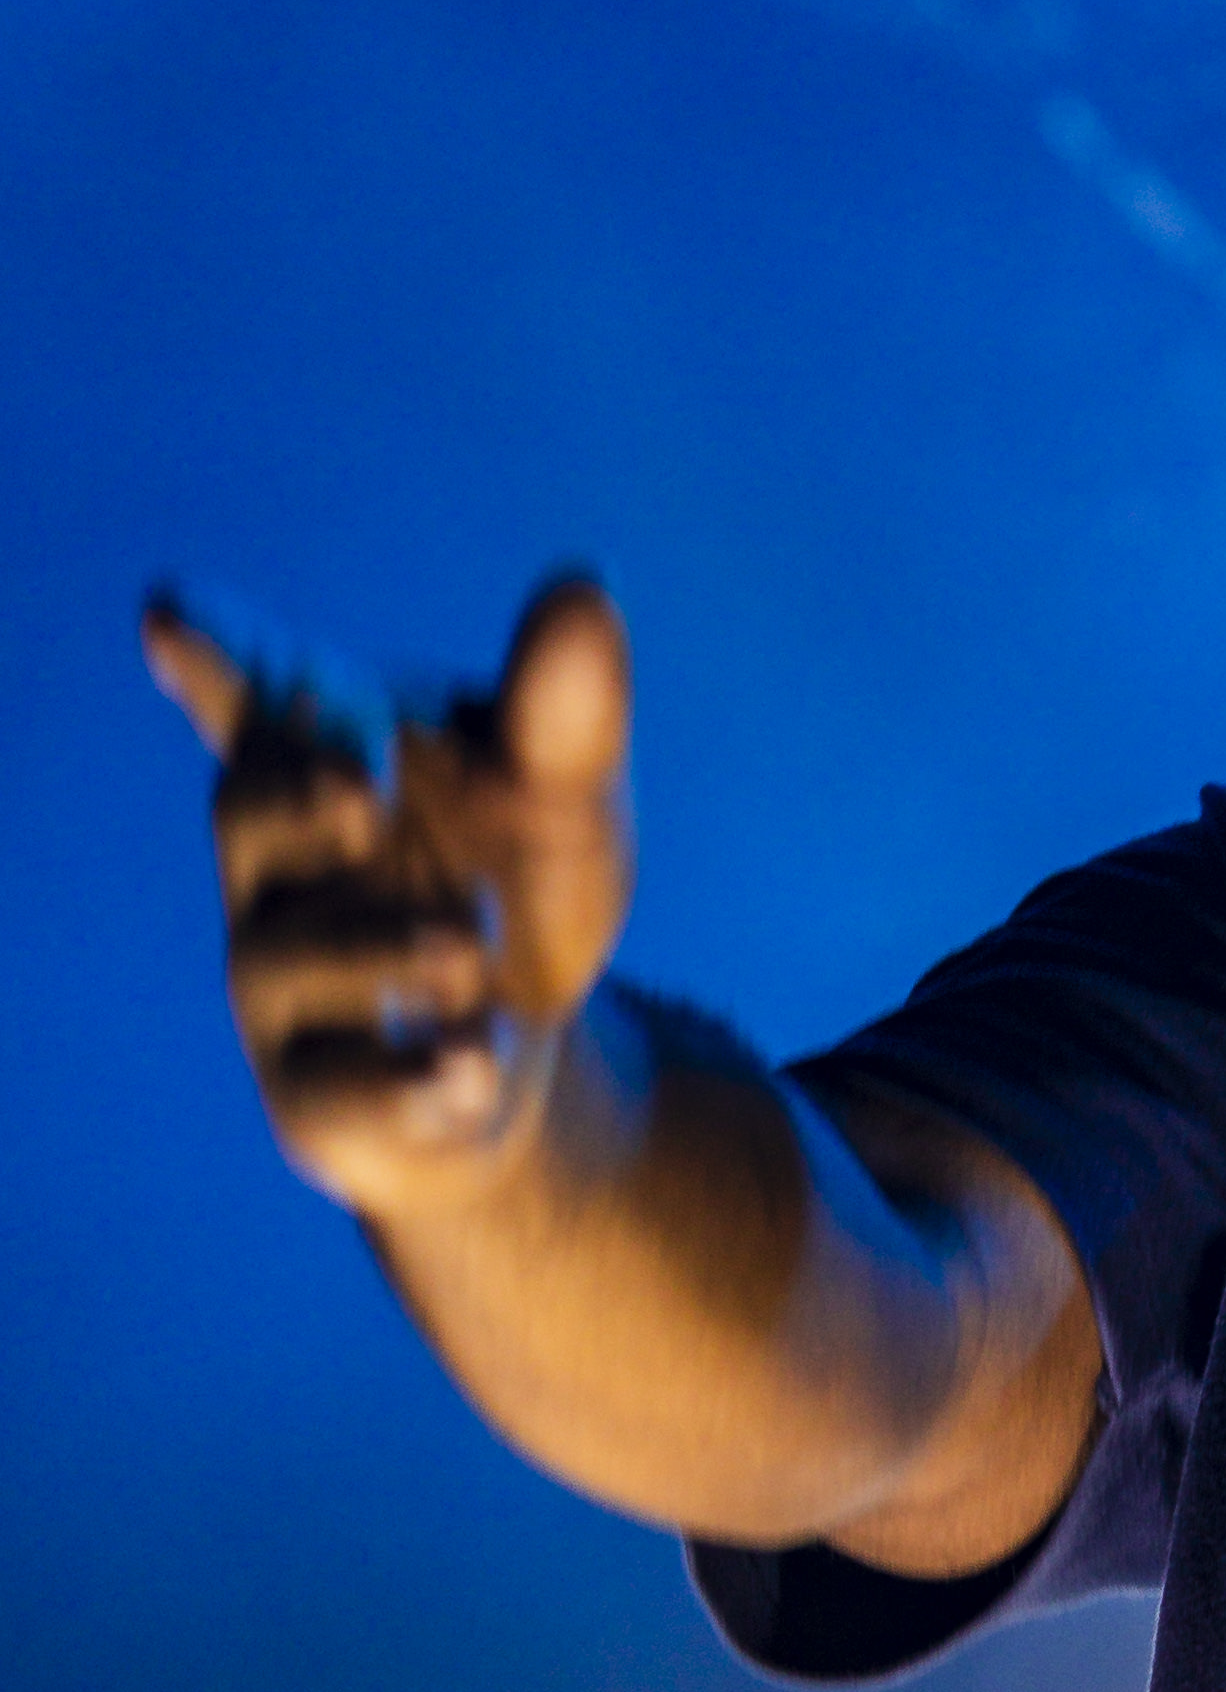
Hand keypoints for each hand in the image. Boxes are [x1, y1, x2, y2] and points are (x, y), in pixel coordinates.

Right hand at [145, 575, 636, 1220]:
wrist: (523, 1058)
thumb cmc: (516, 887)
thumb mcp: (561, 801)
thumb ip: (565, 712)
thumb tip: (585, 589)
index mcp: (336, 764)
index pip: (256, 694)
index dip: (214, 651)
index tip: (175, 613)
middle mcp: (281, 870)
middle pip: (244, 807)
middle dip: (293, 795)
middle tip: (363, 790)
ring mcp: (281, 989)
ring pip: (284, 960)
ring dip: (386, 948)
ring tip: (473, 950)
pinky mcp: (315, 1102)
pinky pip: (335, 1094)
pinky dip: (410, 1077)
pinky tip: (475, 1066)